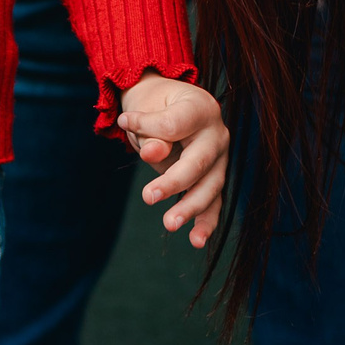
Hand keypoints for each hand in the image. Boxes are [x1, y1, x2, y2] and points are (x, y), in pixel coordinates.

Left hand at [117, 73, 228, 248]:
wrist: (171, 103)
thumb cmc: (156, 105)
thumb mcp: (149, 107)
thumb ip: (150, 131)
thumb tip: (152, 154)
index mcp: (201, 108)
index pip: (174, 124)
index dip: (147, 126)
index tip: (124, 122)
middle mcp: (218, 134)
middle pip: (198, 162)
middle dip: (173, 182)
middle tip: (147, 197)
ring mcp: (220, 158)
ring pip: (209, 187)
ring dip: (190, 208)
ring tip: (169, 224)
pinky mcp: (215, 177)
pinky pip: (213, 202)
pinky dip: (205, 221)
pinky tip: (196, 240)